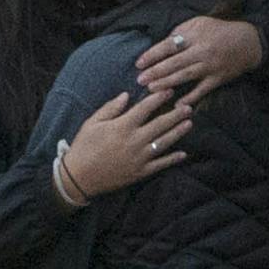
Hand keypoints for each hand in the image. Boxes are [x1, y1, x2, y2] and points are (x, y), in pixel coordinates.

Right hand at [61, 91, 192, 198]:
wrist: (79, 178)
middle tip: (188, 107)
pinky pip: (160, 165)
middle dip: (175, 114)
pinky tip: (183, 154)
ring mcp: (139, 158)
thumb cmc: (84, 147)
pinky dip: (172, 159)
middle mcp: (134, 141)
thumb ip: (110, 108)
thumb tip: (126, 95)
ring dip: (178, 132)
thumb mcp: (92, 123)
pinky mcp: (140, 172)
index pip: (145, 108)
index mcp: (122, 126)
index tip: (169, 90)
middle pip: (160, 124)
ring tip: (189, 123)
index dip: (158, 98)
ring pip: (164, 143)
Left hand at [134, 17, 262, 104]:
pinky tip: (177, 105)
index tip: (139, 63)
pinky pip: (202, 90)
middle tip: (140, 80)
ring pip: (185, 76)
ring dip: (167, 83)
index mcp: (194, 35)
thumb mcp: (199, 23)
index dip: (153, 55)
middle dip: (155, 72)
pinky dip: (191, 98)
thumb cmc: (219, 31)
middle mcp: (201, 51)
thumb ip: (180, 32)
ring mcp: (210, 66)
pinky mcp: (217, 79)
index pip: (169, 45)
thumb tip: (162, 44)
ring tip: (151, 89)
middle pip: (174, 62)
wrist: (248, 42)